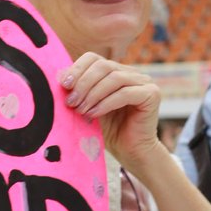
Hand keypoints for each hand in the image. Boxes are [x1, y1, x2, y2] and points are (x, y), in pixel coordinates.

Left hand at [58, 52, 162, 169]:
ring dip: (93, 94)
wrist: (130, 152)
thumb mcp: (88, 105)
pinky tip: (94, 114)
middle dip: (83, 83)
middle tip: (71, 102)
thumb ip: (78, 90)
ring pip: (114, 78)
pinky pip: (126, 93)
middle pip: (103, 65)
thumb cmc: (108, 130)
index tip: (63, 85)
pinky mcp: (152, 94)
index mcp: (115, 71)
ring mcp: (144, 82)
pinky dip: (106, 103)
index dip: (77, 68)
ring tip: (81, 110)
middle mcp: (131, 72)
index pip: (94, 58)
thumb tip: (58, 76)